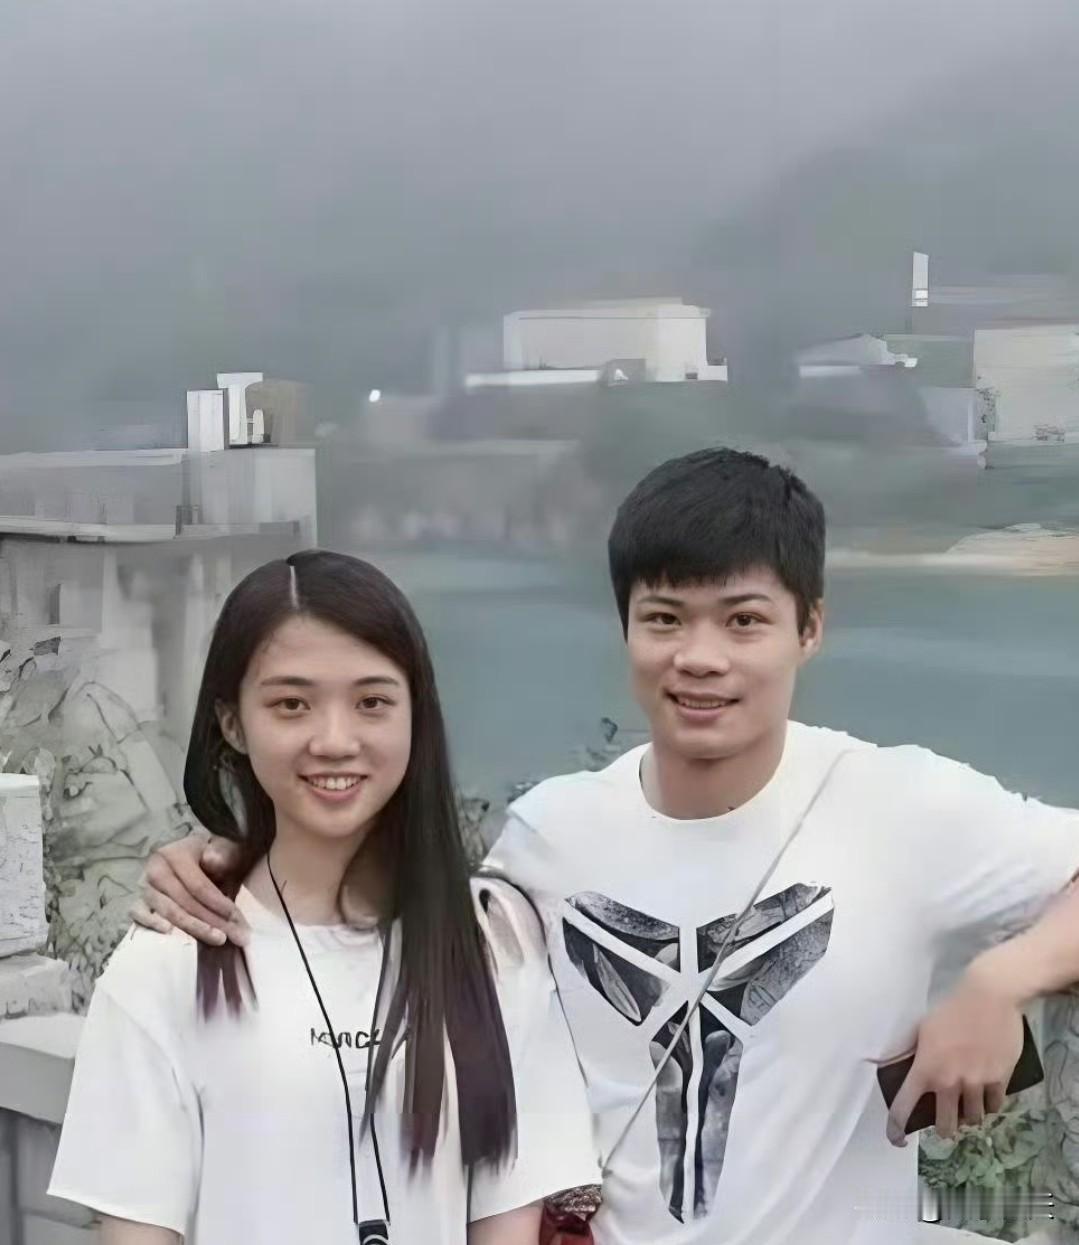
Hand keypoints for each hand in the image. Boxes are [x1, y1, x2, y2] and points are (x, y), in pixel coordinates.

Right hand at [131, 832, 248, 945]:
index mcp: (176, 855)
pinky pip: (140, 916)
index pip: (198, 886)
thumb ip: (223, 853)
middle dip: (212, 922)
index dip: (218, 904)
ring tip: (218, 939)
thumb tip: (213, 860)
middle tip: (236, 936)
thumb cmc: (207, 854)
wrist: (187, 854)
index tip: (237, 919)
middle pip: (185, 902)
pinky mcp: (136, 902)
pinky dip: (153, 926)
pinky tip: (172, 935)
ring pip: (168, 913)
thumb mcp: (220, 847)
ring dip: (194, 929)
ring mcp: (143, 888)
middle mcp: (156, 870)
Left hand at [885, 964, 1024, 1145]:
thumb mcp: (922, 1029)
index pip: (904, 1107)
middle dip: (944, 1128)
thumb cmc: (951, 1009)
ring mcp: (977, 1083)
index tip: (897, 1139)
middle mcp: (950, 1082)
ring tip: (967, 1108)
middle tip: (944, 1123)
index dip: (896, 1128)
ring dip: (968, 1116)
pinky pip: (994, 1106)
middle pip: (946, 1126)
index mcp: (925, 1069)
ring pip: (973, 1119)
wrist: (989, 996)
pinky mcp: (1000, 1079)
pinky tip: (986, 1097)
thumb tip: (899, 1066)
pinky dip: (989, 1105)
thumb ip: (913, 1053)